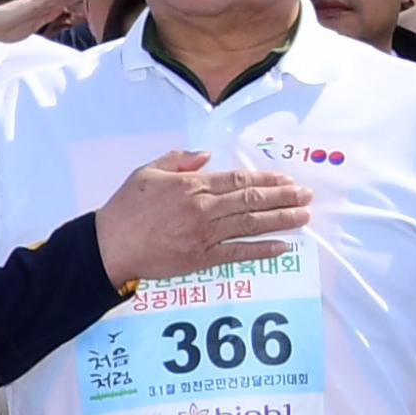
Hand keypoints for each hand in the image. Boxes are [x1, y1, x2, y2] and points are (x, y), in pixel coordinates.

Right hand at [93, 149, 312, 285]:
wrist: (108, 246)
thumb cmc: (124, 209)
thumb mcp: (146, 173)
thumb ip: (177, 160)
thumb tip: (204, 156)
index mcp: (192, 185)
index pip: (239, 179)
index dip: (267, 179)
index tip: (287, 180)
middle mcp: (204, 208)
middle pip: (252, 199)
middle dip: (284, 197)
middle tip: (307, 196)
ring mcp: (205, 234)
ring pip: (252, 223)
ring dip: (282, 220)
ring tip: (304, 216)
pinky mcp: (202, 257)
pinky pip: (239, 252)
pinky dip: (263, 250)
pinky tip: (283, 247)